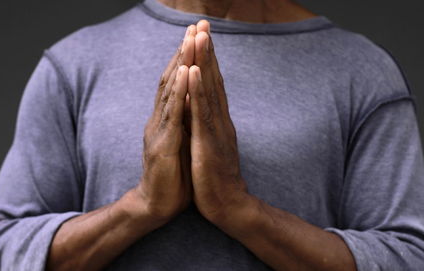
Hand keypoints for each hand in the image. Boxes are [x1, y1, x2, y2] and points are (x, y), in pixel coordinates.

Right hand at [133, 25, 196, 223]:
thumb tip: (191, 101)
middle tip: (194, 25)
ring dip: (182, 63)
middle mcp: (160, 118)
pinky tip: (186, 72)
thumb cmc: (171, 174)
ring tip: (191, 39)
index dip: (186, 58)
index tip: (197, 35)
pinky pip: (172, 114)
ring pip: (171, 90)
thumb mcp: (179, 141)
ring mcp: (159, 130)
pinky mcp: (163, 145)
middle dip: (184, 51)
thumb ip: (181, 120)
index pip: (176, 82)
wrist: (156, 204)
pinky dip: (179, 91)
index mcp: (166, 118)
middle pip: (172, 79)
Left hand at [188, 21, 250, 225]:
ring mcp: (216, 129)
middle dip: (207, 50)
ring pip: (209, 89)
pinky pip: (202, 112)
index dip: (208, 59)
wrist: (228, 204)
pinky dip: (198, 90)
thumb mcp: (212, 145)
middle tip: (204, 23)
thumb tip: (200, 109)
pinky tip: (194, 72)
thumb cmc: (217, 177)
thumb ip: (208, 126)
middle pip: (213, 79)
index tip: (202, 36)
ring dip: (204, 61)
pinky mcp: (209, 142)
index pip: (213, 83)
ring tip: (200, 36)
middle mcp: (220, 119)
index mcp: (218, 120)